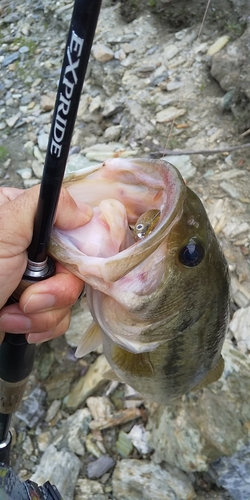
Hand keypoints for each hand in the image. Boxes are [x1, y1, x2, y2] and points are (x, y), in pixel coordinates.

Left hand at [0, 185, 91, 343]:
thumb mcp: (3, 230)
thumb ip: (45, 206)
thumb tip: (85, 211)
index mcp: (24, 218)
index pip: (72, 226)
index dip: (76, 250)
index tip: (64, 265)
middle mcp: (31, 246)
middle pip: (74, 265)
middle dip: (55, 289)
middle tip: (29, 297)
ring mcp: (33, 277)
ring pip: (69, 293)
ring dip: (43, 311)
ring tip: (14, 312)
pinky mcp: (34, 305)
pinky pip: (60, 315)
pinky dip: (39, 324)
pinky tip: (13, 321)